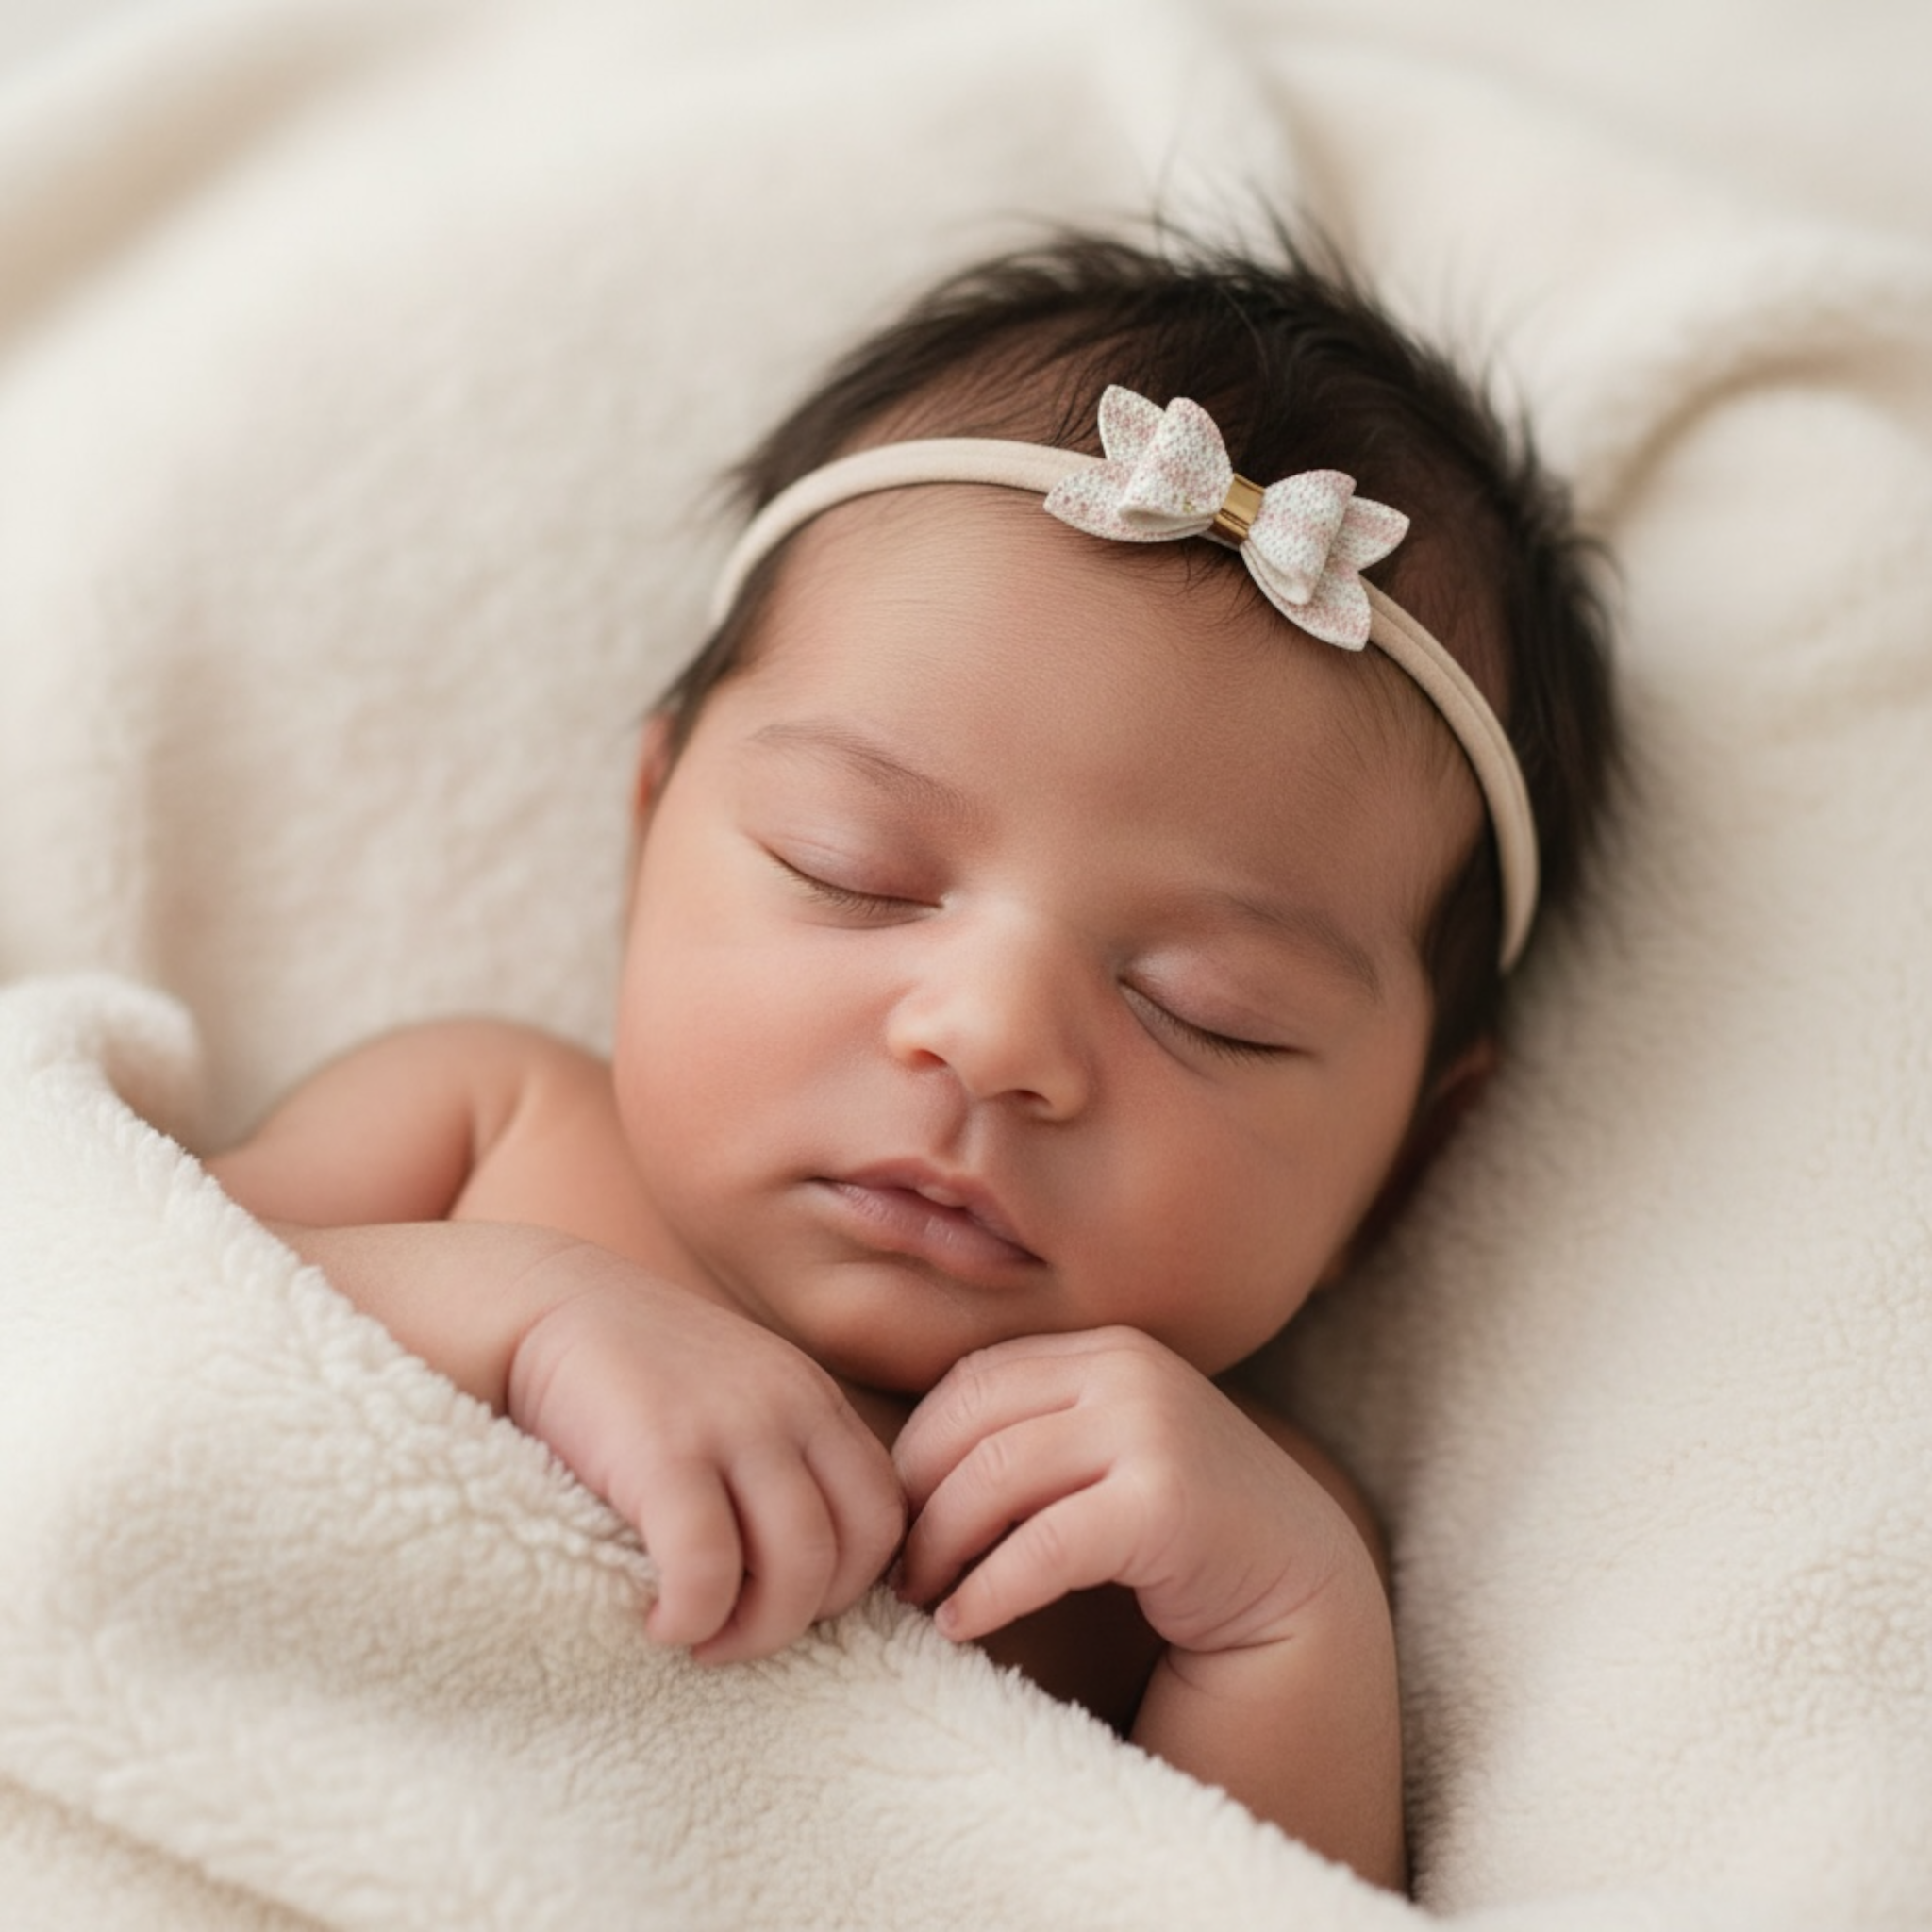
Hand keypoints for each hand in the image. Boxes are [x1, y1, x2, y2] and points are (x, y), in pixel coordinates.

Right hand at [506, 1251, 904, 1663]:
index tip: (785, 1604)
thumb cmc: (636, 1373)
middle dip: (806, 1616)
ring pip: (799, 1569)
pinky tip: (660, 1622)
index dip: (850, 1580)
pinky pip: (708, 1569)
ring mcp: (733, 1428)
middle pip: (856, 1549)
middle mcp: (792, 1409)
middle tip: (740, 1634)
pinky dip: (693, 1617)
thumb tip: (804, 1570)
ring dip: (753, 1632)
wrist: (544, 1305)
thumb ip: (780, 1459)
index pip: (884, 1513)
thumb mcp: (737, 1398)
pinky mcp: (664, 1453)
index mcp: (815, 1401)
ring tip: (700, 1635)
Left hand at [892, 1326, 1361, 1655]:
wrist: (1295, 1585)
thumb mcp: (1102, 1451)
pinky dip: (986, 1591)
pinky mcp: (1162, 1503)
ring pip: (993, 1480)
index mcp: (1105, 1349)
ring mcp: (1150, 1429)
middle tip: (894, 1566)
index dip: (917, 1449)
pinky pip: (1039, 1547)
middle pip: (970, 1426)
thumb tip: (898, 1469)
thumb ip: (1032, 1432)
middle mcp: (1128, 1370)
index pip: (973, 1381)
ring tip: (920, 1597)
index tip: (895, 1513)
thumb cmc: (1176, 1528)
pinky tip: (962, 1624)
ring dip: (938, 1548)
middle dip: (916, 1500)